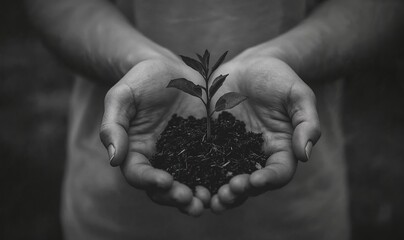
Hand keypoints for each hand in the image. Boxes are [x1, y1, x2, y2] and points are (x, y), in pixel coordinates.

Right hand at [99, 54, 210, 216]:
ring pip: (188, 184)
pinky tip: (227, 184)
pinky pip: (211, 167)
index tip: (165, 181)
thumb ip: (114, 125)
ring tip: (208, 201)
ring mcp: (184, 157)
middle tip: (190, 200)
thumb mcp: (122, 96)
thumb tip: (113, 159)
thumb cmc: (142, 80)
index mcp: (136, 152)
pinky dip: (217, 180)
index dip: (149, 180)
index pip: (138, 174)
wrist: (172, 69)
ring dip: (197, 197)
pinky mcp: (205, 149)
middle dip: (175, 196)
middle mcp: (160, 160)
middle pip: (164, 188)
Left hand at [208, 52, 320, 212]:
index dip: (268, 179)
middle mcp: (256, 157)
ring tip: (207, 199)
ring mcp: (233, 151)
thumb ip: (306, 123)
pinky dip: (198, 174)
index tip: (255, 181)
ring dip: (218, 192)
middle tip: (226, 194)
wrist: (250, 65)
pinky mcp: (212, 142)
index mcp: (281, 149)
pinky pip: (205, 161)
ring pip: (226, 179)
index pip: (278, 172)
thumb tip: (305, 155)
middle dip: (239, 192)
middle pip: (250, 184)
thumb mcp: (298, 95)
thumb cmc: (279, 78)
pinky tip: (187, 180)